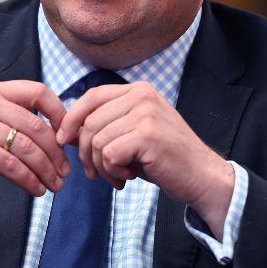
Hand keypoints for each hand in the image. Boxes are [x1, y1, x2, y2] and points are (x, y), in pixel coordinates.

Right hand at [0, 80, 68, 239]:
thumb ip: (12, 118)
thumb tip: (55, 132)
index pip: (38, 91)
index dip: (59, 113)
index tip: (67, 137)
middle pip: (37, 126)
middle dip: (56, 152)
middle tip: (66, 171)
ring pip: (27, 148)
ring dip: (47, 170)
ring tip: (55, 185)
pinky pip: (13, 166)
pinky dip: (29, 180)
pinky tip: (36, 189)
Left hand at [56, 81, 233, 237]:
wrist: (201, 176)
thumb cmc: (164, 158)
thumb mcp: (131, 135)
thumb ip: (104, 127)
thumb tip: (66, 131)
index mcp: (139, 90)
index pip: (91, 96)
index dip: (72, 119)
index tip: (65, 140)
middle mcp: (142, 96)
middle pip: (90, 121)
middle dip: (86, 152)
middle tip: (98, 172)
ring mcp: (146, 113)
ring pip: (97, 140)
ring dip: (101, 166)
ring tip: (118, 176)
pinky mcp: (147, 135)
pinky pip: (108, 154)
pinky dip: (113, 172)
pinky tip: (128, 177)